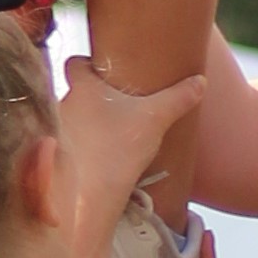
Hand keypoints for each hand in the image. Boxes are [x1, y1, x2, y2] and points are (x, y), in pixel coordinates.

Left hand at [54, 56, 203, 232]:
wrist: (92, 195)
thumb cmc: (119, 147)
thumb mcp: (156, 118)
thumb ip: (179, 97)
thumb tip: (200, 81)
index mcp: (83, 87)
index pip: (74, 62)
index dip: (87, 64)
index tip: (103, 70)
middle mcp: (64, 105)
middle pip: (75, 92)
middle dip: (92, 96)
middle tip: (116, 103)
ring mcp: (57, 132)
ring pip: (72, 118)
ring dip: (86, 122)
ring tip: (110, 132)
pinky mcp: (58, 157)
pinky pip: (69, 143)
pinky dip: (81, 146)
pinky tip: (100, 155)